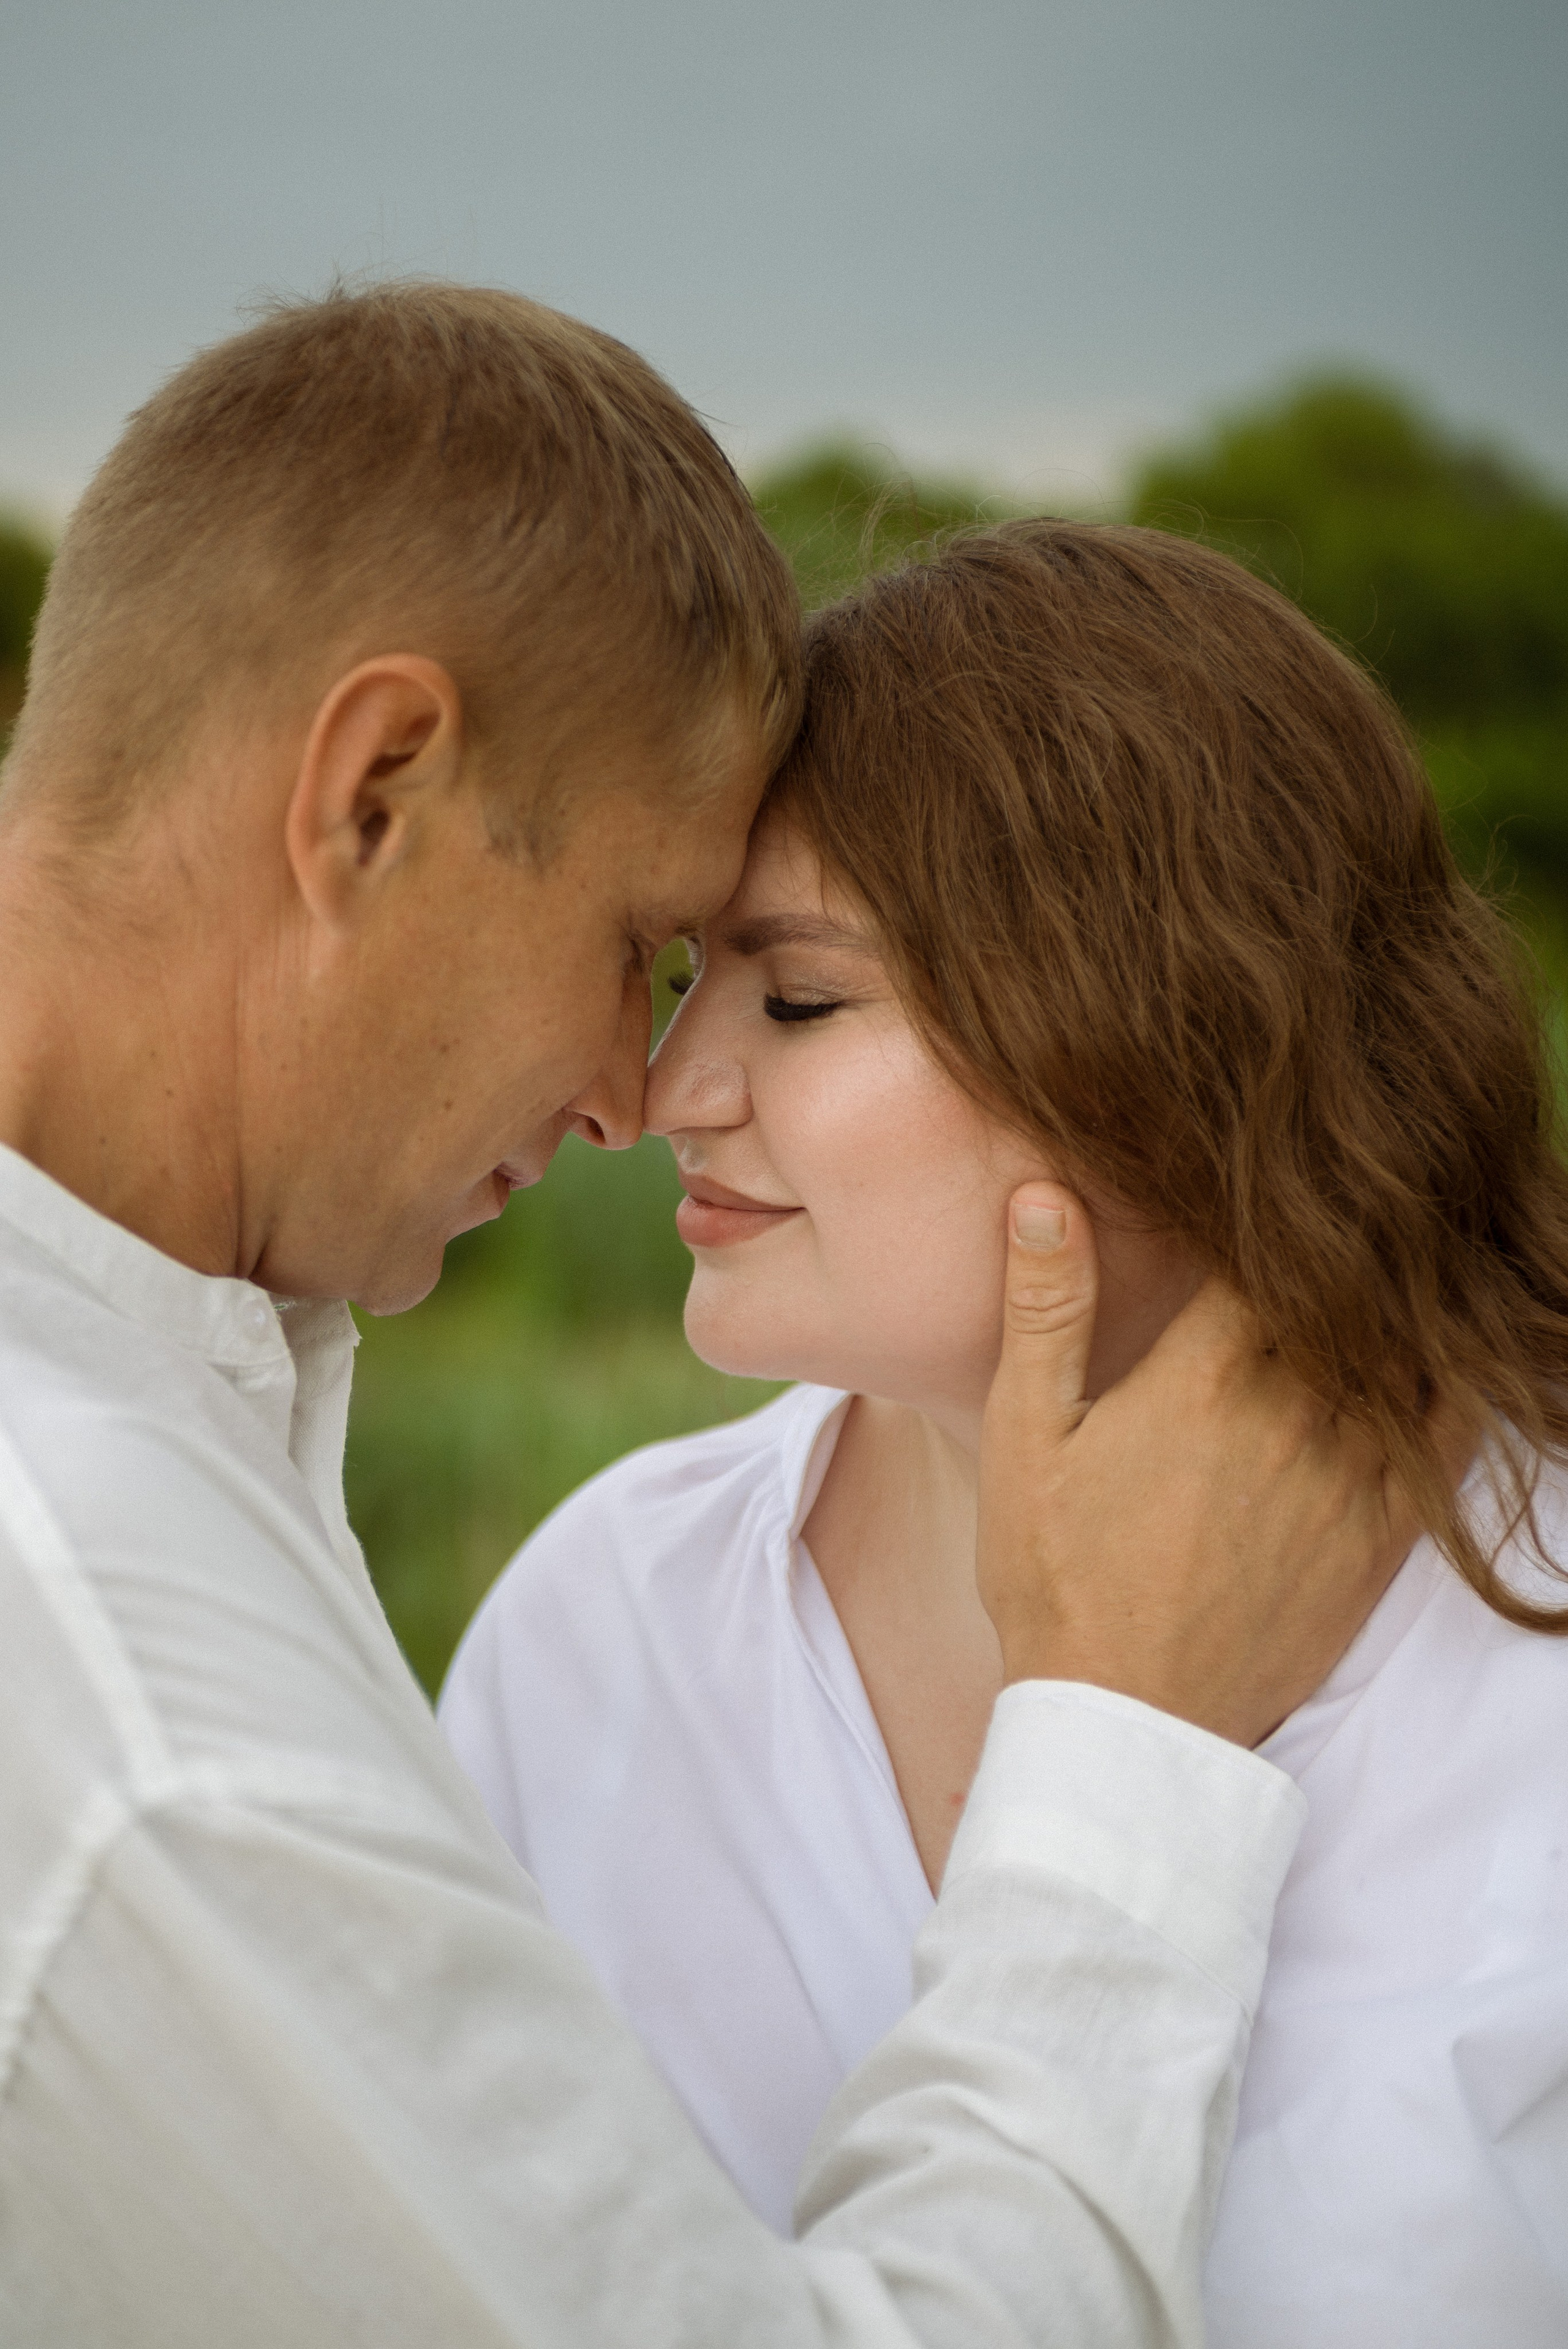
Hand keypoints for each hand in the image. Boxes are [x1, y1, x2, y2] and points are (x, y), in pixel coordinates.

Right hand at [977, 1183, 1427, 1746]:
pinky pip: (1445, 1438)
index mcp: (1203, 1377)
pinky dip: (1449, 1387)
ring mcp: (1346, 1477)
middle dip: (1336, 1258)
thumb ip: (1045, 1309)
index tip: (1257, 1199)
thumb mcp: (1026, 1436)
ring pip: (1401, 1357)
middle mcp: (1291, 1414)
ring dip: (1394, 1314)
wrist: (1127, 1719)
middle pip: (1342, 1298)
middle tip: (1336, 1220)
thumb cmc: (1060, 1575)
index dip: (1264, 1218)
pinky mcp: (1380, 1537)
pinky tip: (1444, 1360)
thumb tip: (1043, 1194)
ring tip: (1389, 1277)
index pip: (1262, 1255)